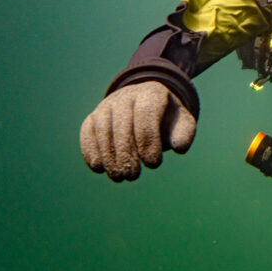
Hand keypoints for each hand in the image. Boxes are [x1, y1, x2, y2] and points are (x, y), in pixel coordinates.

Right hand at [80, 81, 196, 180]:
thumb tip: (178, 148)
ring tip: (119, 176)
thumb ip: (184, 134)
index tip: (153, 164)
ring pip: (103, 131)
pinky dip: (91, 150)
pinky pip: (87, 132)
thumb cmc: (166, 119)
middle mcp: (127, 96)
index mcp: (152, 93)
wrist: (145, 104)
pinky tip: (99, 168)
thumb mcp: (182, 123)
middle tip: (133, 176)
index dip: (148, 143)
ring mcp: (107, 105)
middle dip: (126, 155)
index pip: (146, 116)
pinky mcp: (93, 116)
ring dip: (109, 157)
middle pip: (122, 126)